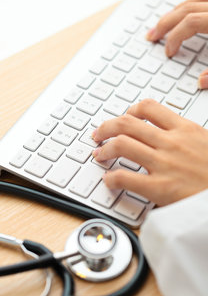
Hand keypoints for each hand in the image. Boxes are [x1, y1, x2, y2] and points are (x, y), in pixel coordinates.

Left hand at [92, 100, 207, 205]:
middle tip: (99, 134)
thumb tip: (172, 131)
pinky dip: (112, 178)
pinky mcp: (160, 188)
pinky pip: (125, 177)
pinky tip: (110, 180)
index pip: (149, 107)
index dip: (130, 111)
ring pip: (122, 144)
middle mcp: (171, 142)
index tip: (124, 117)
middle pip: (127, 123)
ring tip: (99, 154)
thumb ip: (188, 134)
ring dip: (104, 148)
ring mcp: (164, 164)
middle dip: (106, 127)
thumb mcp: (207, 141)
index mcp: (184, 129)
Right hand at [146, 0, 207, 88]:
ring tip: (164, 24)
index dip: (175, 38)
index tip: (169, 53)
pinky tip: (185, 15)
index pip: (189, 23)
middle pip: (187, 8)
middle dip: (165, 23)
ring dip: (176, 12)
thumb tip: (200, 82)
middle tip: (152, 36)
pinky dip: (190, 6)